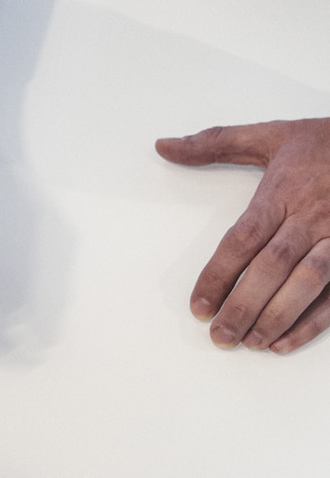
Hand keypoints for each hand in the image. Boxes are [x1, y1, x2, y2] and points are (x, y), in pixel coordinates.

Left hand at [156, 118, 329, 352]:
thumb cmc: (327, 142)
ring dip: (277, 317)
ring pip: (308, 281)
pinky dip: (314, 322)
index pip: (244, 238)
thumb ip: (217, 142)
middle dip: (244, 304)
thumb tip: (163, 145)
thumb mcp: (273, 134)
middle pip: (273, 265)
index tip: (198, 307)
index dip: (218, 275)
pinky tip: (284, 343)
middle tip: (220, 336)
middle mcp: (312, 215)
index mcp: (284, 191)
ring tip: (249, 343)